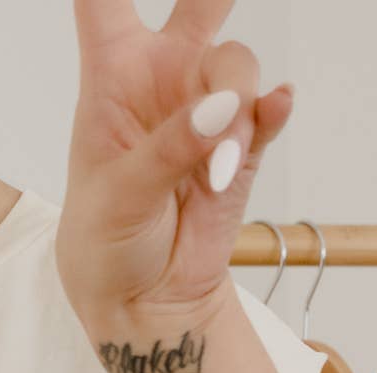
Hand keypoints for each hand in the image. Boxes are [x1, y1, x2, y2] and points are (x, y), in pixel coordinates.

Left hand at [54, 0, 293, 340]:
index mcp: (111, 73)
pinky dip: (268, 116)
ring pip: (237, 67)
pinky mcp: (243, 142)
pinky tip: (271, 114)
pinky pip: (267, 110)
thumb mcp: (116, 197)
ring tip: (208, 174)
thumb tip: (222, 107)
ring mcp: (207, 105)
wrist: (143, 301)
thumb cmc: (105, 242)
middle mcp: (164, 76)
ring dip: (228, 115)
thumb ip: (166, 150)